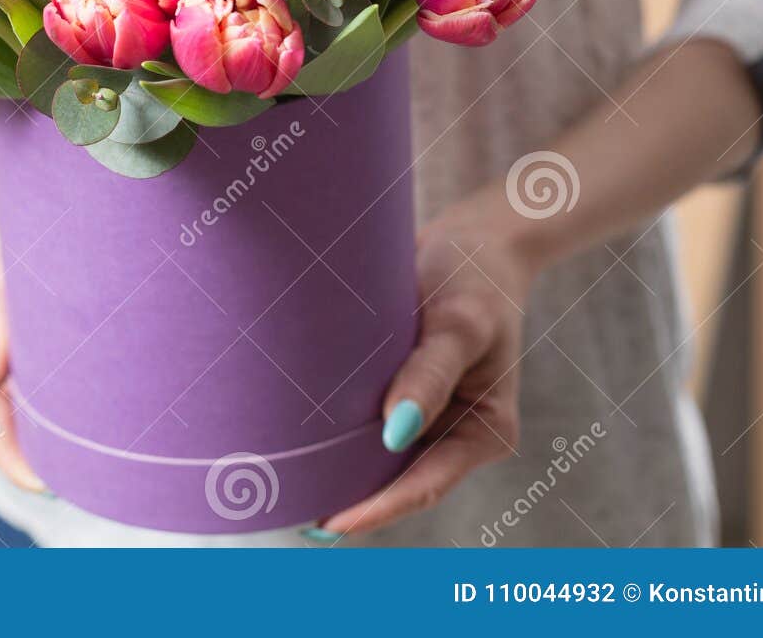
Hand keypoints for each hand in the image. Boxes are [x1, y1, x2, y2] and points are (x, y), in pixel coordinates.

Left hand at [316, 207, 534, 536]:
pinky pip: (362, 426)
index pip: (423, 485)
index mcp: (484, 432)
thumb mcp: (459, 322)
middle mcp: (454, 434)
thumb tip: (396, 433)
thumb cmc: (473, 277)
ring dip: (335, 470)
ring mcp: (425, 417)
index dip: (376, 509)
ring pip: (374, 458)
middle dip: (347, 498)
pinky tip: (290, 443)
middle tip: (284, 509)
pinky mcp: (398, 395)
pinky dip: (333, 435)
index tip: (331, 523)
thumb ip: (430, 374)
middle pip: (395, 481)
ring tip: (279, 488)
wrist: (473, 240)